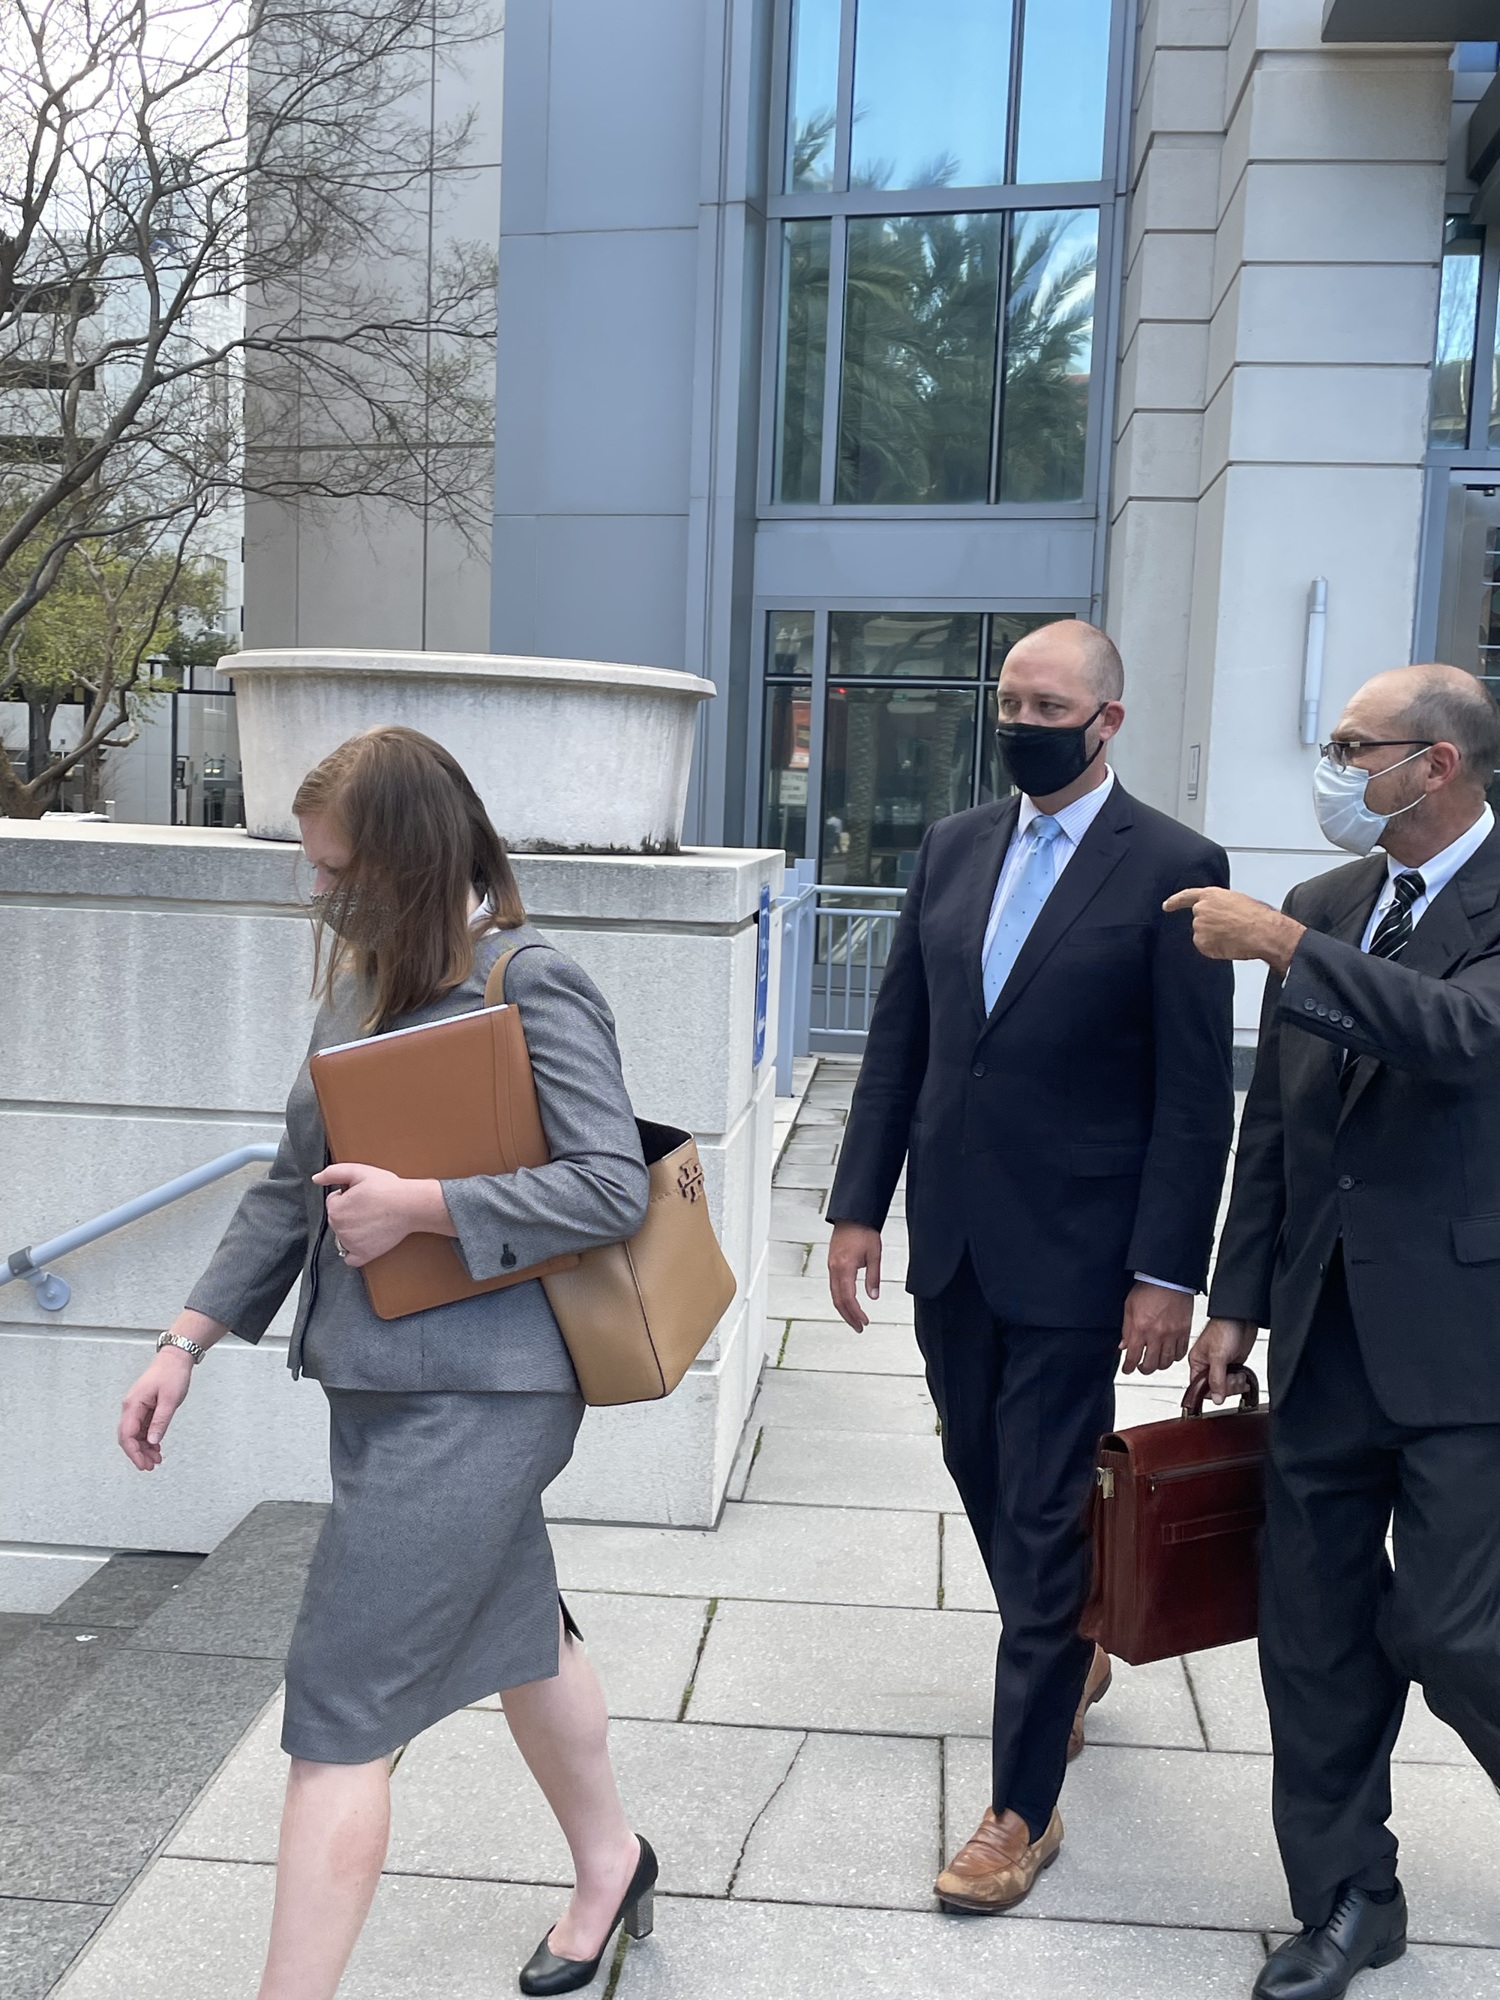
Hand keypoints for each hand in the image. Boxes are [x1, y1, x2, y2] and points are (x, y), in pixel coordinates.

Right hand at [118, 1347, 194, 1469]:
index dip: (133, 1453)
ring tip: (156, 1460)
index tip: (142, 1464)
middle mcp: (131, 1407)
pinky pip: (142, 1428)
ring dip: (144, 1448)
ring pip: (135, 1434)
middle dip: (138, 1454)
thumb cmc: (172, 1373)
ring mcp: (137, 1407)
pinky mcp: (145, 1407)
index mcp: (134, 1404)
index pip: (127, 1435)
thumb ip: (160, 1421)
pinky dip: (148, 1439)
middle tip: (150, 1466)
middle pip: (128, 1437)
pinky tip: (156, 1447)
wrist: (176, 1358)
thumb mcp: (170, 1400)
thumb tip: (152, 1441)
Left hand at [312, 1163, 445, 1266]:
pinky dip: (353, 1252)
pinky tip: (363, 1241)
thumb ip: (333, 1173)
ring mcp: (351, 1244)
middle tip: (368, 1206)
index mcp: (335, 1209)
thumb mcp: (359, 1172)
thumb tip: (316, 1178)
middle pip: (337, 1220)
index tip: (361, 1194)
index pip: (333, 1202)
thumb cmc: (387, 1188)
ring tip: (371, 1219)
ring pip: (343, 1237)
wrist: (409, 1205)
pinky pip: (350, 1259)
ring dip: (351, 1230)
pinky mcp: (364, 1254)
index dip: (347, 1196)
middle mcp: (339, 1229)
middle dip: (348, 1212)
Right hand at [828, 1221, 882, 1331]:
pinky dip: (840, 1298)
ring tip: (854, 1320)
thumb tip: (873, 1296)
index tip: (864, 1322)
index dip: (856, 1313)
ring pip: (834, 1294)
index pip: (848, 1298)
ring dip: (843, 1309)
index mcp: (844, 1267)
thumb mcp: (874, 1255)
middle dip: (848, 1316)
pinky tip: (848, 1303)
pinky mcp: (832, 1264)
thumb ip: (873, 1277)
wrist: (852, 1216)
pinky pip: (833, 1286)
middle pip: (838, 1300)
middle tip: (859, 1327)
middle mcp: (834, 1269)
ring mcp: (831, 1267)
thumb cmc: (863, 1232)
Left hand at [1120, 1280, 1193, 1375]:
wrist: (1168, 1278)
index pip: (1133, 1357)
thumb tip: (1123, 1346)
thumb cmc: (1149, 1288)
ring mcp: (1173, 1334)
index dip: (1128, 1367)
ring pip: (1166, 1362)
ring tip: (1154, 1361)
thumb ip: (1126, 1329)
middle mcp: (1157, 1334)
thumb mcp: (1129, 1307)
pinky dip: (1174, 1357)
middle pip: (1151, 1365)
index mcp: (1141, 1328)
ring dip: (1159, 1365)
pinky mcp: (1185, 1332)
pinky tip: (1168, 1354)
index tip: (1127, 1369)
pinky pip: (1180, 1353)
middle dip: (1143, 1369)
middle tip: (1140, 1367)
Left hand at [1163, 886, 1304, 972]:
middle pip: (1199, 921)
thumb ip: (1221, 905)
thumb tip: (1220, 915)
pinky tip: (1230, 945)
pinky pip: (1206, 948)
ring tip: (1235, 936)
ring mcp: (1199, 927)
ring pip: (1203, 936)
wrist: (1263, 931)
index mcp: (1211, 895)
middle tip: (1231, 930)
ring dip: (1215, 938)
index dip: (1175, 901)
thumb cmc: (1257, 916)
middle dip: (1211, 927)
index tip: (1166, 906)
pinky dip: (1216, 949)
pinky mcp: (1202, 943)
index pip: (1186, 896)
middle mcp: (1201, 910)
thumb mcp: (1238, 901)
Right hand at [1188, 1316, 1259, 1402]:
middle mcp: (1208, 1365)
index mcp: (1197, 1362)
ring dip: (1235, 1385)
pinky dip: (1241, 1382)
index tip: (1222, 1391)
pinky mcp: (1233, 1364)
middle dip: (1227, 1387)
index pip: (1199, 1387)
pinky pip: (1235, 1381)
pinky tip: (1243, 1377)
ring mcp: (1221, 1365)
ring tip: (1239, 1376)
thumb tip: (1216, 1399)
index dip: (1211, 1392)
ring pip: (1226, 1387)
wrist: (1242, 1319)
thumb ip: (1216, 1379)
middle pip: (1215, 1389)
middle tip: (1233, 1379)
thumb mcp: (1218, 1356)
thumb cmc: (1224, 1328)